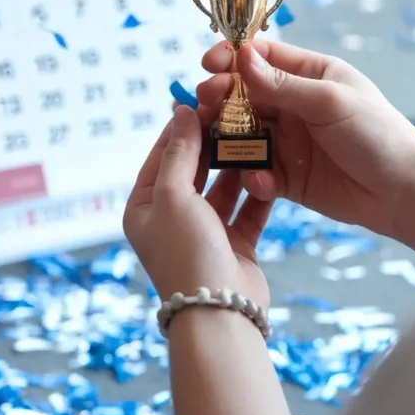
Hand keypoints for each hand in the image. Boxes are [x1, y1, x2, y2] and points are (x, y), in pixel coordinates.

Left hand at [123, 105, 271, 307]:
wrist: (219, 313)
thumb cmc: (186, 252)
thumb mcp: (173, 196)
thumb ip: (179, 153)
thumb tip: (180, 112)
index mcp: (145, 208)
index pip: (161, 156)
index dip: (181, 128)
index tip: (203, 101)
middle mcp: (172, 219)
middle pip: (194, 170)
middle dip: (213, 144)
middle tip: (234, 115)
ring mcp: (205, 232)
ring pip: (223, 187)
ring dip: (238, 165)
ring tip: (255, 136)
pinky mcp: (235, 244)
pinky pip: (247, 209)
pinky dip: (257, 192)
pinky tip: (270, 168)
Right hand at [197, 40, 414, 237]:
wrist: (404, 193)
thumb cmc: (378, 135)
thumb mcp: (330, 102)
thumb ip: (282, 84)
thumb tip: (242, 57)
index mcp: (312, 76)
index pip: (264, 57)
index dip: (234, 57)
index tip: (209, 61)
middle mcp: (296, 105)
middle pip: (246, 95)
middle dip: (222, 96)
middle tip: (204, 101)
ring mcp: (291, 141)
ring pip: (245, 133)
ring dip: (227, 136)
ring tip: (214, 141)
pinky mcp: (288, 176)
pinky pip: (258, 170)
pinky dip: (253, 174)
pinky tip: (261, 179)